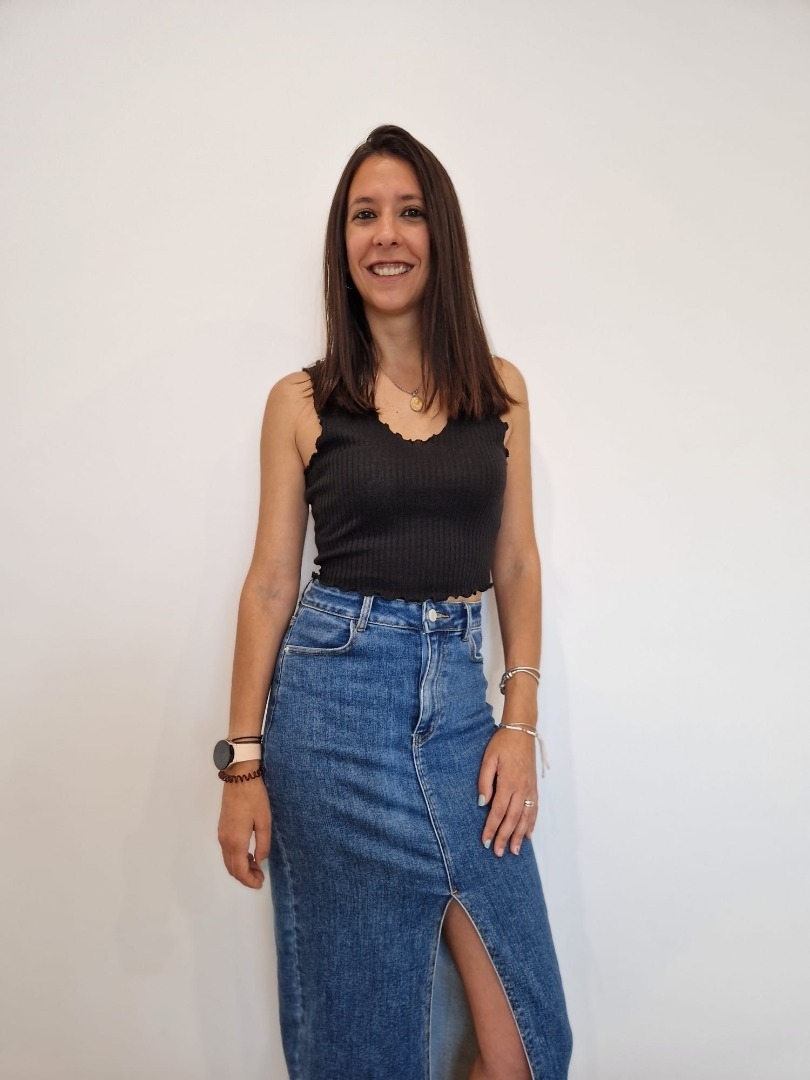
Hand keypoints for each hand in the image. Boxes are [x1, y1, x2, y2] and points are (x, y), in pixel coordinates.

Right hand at [217, 770, 271, 888]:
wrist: (239, 777)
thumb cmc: (255, 798)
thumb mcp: (265, 821)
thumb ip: (263, 844)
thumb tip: (259, 861)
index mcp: (236, 841)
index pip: (239, 870)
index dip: (249, 881)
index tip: (260, 883)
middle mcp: (225, 840)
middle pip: (231, 868)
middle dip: (245, 877)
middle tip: (260, 877)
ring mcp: (221, 834)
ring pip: (228, 860)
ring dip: (240, 868)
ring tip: (257, 867)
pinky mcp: (222, 828)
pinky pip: (227, 851)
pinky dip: (236, 858)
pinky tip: (249, 854)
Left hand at [478, 727, 537, 856]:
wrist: (522, 731)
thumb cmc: (502, 743)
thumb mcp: (489, 759)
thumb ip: (485, 781)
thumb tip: (482, 803)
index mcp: (509, 783)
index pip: (499, 811)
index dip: (492, 828)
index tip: (486, 841)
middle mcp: (522, 789)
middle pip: (513, 819)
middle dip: (504, 837)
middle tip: (498, 853)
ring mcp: (530, 788)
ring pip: (526, 817)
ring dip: (519, 835)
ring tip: (514, 851)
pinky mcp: (534, 787)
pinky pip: (534, 809)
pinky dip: (531, 824)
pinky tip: (528, 835)